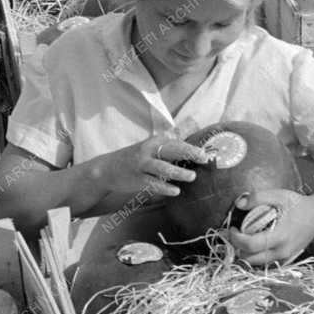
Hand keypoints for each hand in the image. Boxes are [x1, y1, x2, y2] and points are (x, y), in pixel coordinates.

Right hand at [91, 137, 207, 199]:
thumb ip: (172, 137)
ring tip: (192, 176)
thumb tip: (193, 123)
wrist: (107, 168)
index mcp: (154, 142)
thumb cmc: (135, 156)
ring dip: (177, 172)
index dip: (191, 147)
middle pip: (170, 150)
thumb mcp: (152, 145)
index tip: (206, 152)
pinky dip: (164, 187)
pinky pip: (152, 184)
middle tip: (203, 158)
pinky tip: (175, 191)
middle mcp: (148, 151)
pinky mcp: (136, 180)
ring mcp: (141, 165)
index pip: (176, 142)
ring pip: (161, 168)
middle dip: (187, 153)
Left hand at [226, 188, 313, 265]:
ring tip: (242, 239)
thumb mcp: (278, 195)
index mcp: (279, 237)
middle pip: (251, 259)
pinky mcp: (286, 258)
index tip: (232, 229)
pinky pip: (266, 261)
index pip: (251, 245)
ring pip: (257, 263)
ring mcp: (284, 257)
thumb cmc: (298, 205)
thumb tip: (239, 203)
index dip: (236, 239)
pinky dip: (256, 255)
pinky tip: (254, 243)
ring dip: (246, 253)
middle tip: (234, 235)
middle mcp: (281, 251)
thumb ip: (257, 197)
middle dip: (238, 248)